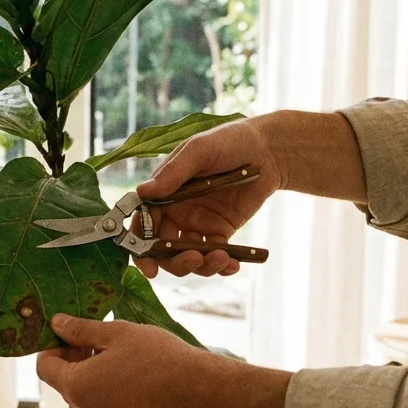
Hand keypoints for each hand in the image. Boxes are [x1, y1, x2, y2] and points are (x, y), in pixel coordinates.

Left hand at [36, 315, 227, 407]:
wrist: (198, 392)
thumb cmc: (157, 357)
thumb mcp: (116, 333)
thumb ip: (81, 330)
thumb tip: (56, 324)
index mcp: (77, 386)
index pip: (45, 368)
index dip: (55, 348)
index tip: (76, 336)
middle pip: (67, 383)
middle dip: (78, 361)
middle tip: (105, 342)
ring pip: (90, 397)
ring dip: (98, 378)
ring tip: (126, 359)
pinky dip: (116, 394)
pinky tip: (140, 380)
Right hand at [133, 116, 282, 278]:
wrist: (267, 150)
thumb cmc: (229, 141)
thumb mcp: (199, 150)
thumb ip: (173, 172)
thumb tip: (143, 192)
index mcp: (164, 192)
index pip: (143, 223)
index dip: (140, 246)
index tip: (148, 264)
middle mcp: (176, 211)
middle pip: (163, 248)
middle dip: (173, 261)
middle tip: (193, 259)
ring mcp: (198, 223)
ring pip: (188, 256)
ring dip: (200, 266)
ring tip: (221, 258)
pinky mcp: (220, 231)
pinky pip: (215, 255)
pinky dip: (222, 266)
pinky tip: (232, 265)